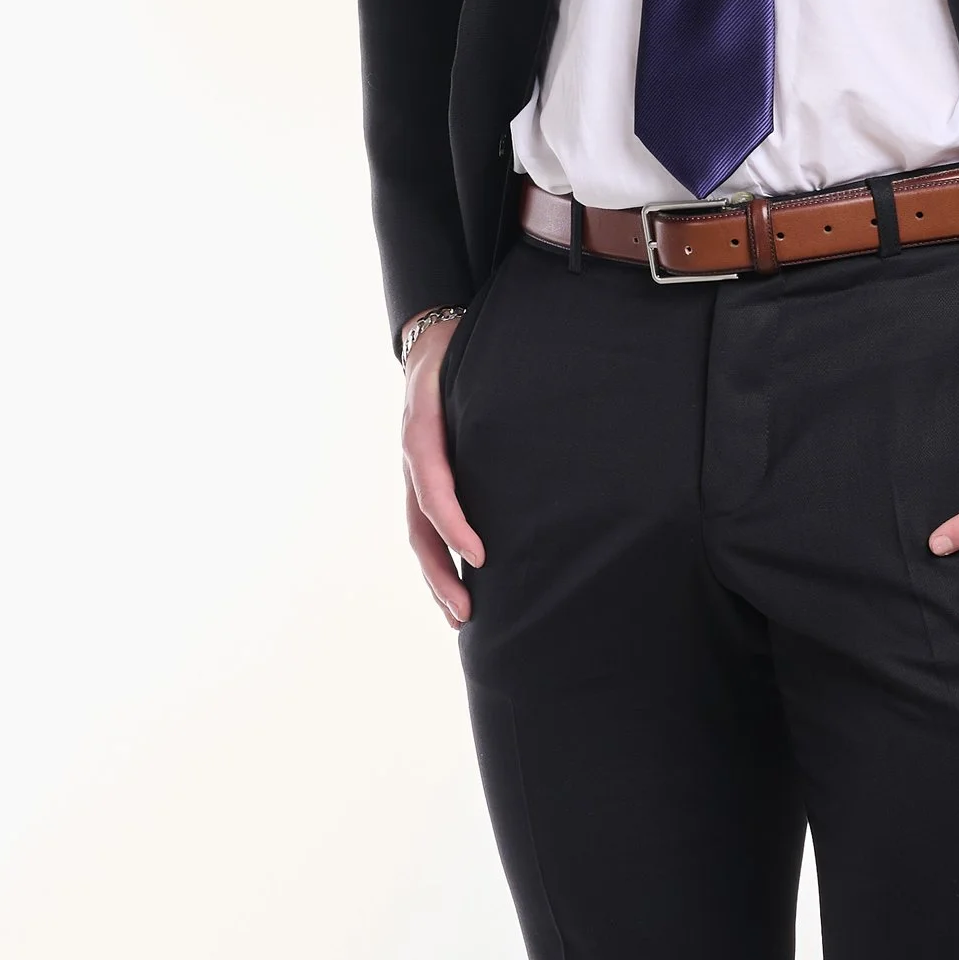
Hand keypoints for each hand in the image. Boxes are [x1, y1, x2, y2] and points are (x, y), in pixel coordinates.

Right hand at [400, 312, 482, 627]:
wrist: (433, 341)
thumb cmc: (463, 349)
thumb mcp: (474, 355)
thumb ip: (494, 384)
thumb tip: (544, 405)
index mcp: (423, 428)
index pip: (432, 485)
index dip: (452, 523)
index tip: (480, 556)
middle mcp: (414, 456)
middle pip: (419, 525)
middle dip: (440, 572)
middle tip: (467, 612)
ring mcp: (416, 472)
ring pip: (420, 535)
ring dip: (437, 579)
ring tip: (460, 618)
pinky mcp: (426, 480)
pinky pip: (427, 527)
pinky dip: (441, 560)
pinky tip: (459, 588)